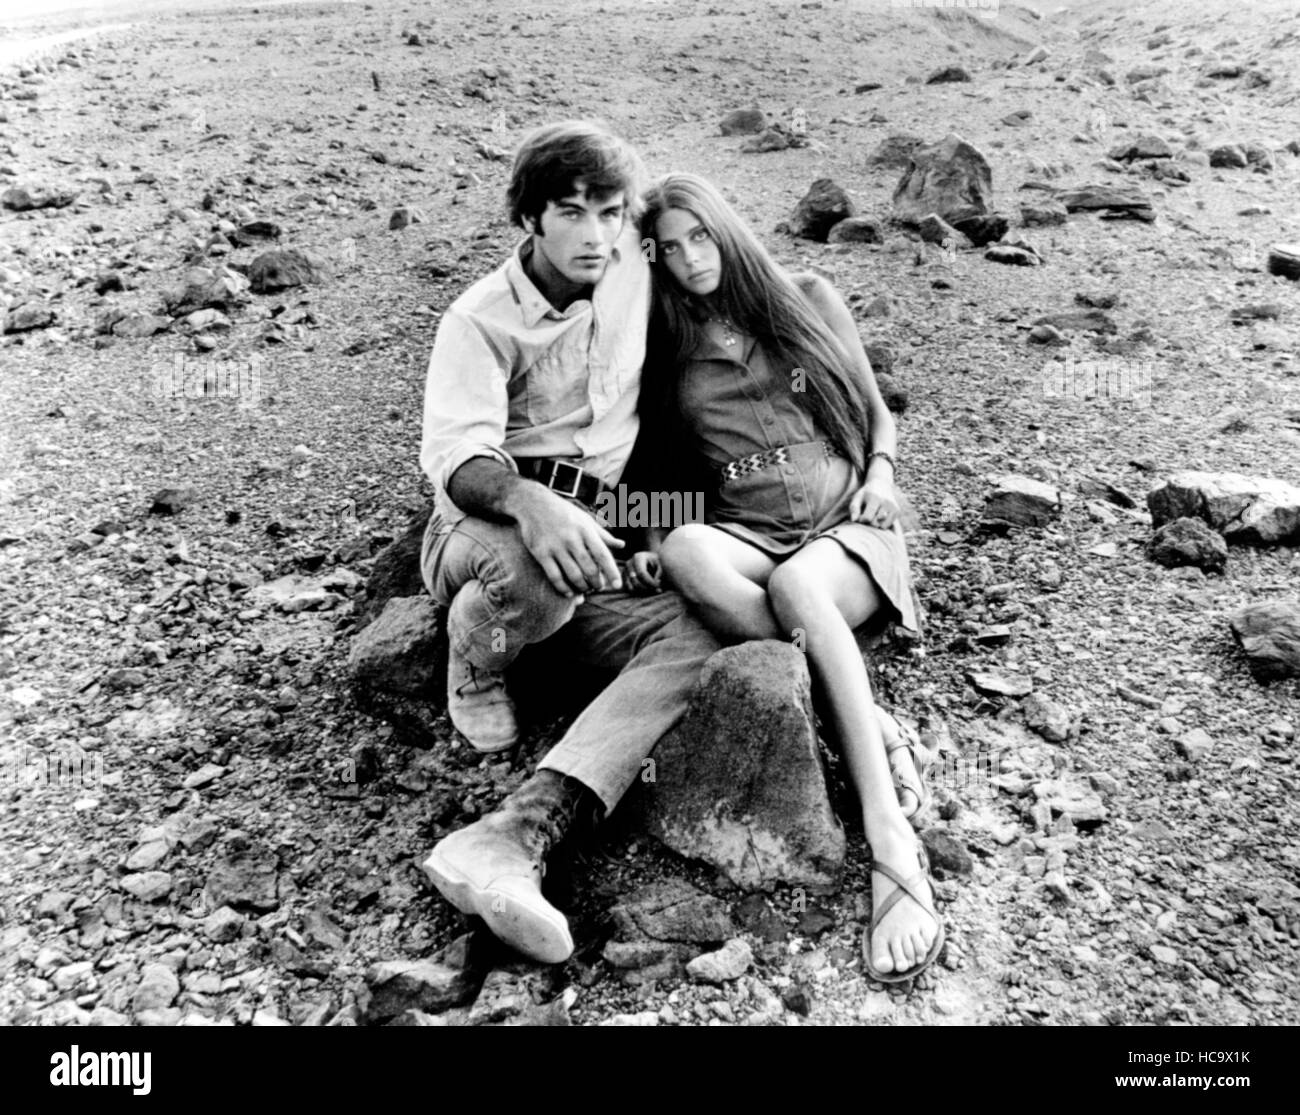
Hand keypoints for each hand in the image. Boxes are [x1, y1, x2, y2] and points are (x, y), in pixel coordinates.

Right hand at [510, 484, 624, 596]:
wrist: (533, 503)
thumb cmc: (564, 512)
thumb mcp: (586, 519)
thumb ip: (603, 535)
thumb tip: (622, 545)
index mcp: (585, 530)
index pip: (602, 555)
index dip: (611, 572)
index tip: (617, 585)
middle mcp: (572, 539)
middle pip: (589, 569)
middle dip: (596, 583)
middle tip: (598, 587)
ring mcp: (556, 547)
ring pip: (573, 576)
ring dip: (582, 588)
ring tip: (585, 590)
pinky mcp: (541, 553)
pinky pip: (554, 576)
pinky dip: (563, 588)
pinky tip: (568, 593)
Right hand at [622, 551, 662, 594]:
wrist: (648, 558)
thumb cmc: (656, 561)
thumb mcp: (660, 564)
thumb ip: (658, 574)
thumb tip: (656, 586)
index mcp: (638, 557)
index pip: (642, 574)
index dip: (650, 583)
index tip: (658, 587)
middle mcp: (629, 564)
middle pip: (635, 582)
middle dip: (647, 589)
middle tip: (657, 589)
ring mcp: (624, 571)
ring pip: (631, 587)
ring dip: (643, 592)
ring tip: (652, 589)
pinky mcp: (623, 578)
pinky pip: (628, 589)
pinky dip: (638, 592)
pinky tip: (646, 589)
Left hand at [849, 476, 899, 529]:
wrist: (881, 484)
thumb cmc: (866, 493)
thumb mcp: (858, 497)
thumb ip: (854, 508)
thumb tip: (853, 520)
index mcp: (875, 498)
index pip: (867, 517)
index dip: (862, 519)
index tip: (860, 515)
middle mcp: (886, 502)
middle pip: (875, 523)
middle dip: (868, 522)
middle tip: (867, 515)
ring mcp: (893, 506)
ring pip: (882, 526)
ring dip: (876, 524)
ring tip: (873, 515)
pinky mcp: (897, 510)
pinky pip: (888, 525)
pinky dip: (882, 524)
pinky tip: (879, 516)